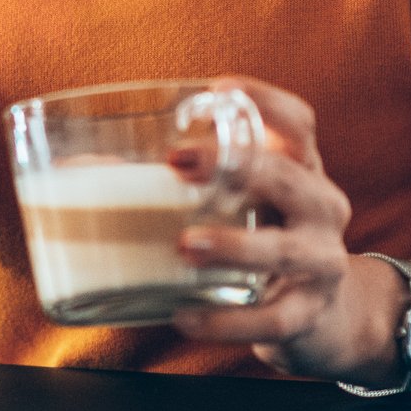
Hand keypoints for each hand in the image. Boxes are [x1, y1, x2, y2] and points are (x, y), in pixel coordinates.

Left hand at [167, 77, 400, 384]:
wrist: (325, 317)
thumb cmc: (265, 240)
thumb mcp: (246, 202)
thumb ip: (192, 181)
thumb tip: (85, 169)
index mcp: (302, 171)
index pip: (299, 124)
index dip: (266, 101)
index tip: (221, 88)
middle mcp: (321, 208)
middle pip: (289, 176)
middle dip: (235, 166)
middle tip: (178, 161)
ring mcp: (322, 262)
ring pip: (285, 250)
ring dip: (235, 244)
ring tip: (186, 245)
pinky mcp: (310, 314)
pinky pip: (271, 319)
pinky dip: (228, 321)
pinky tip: (186, 318)